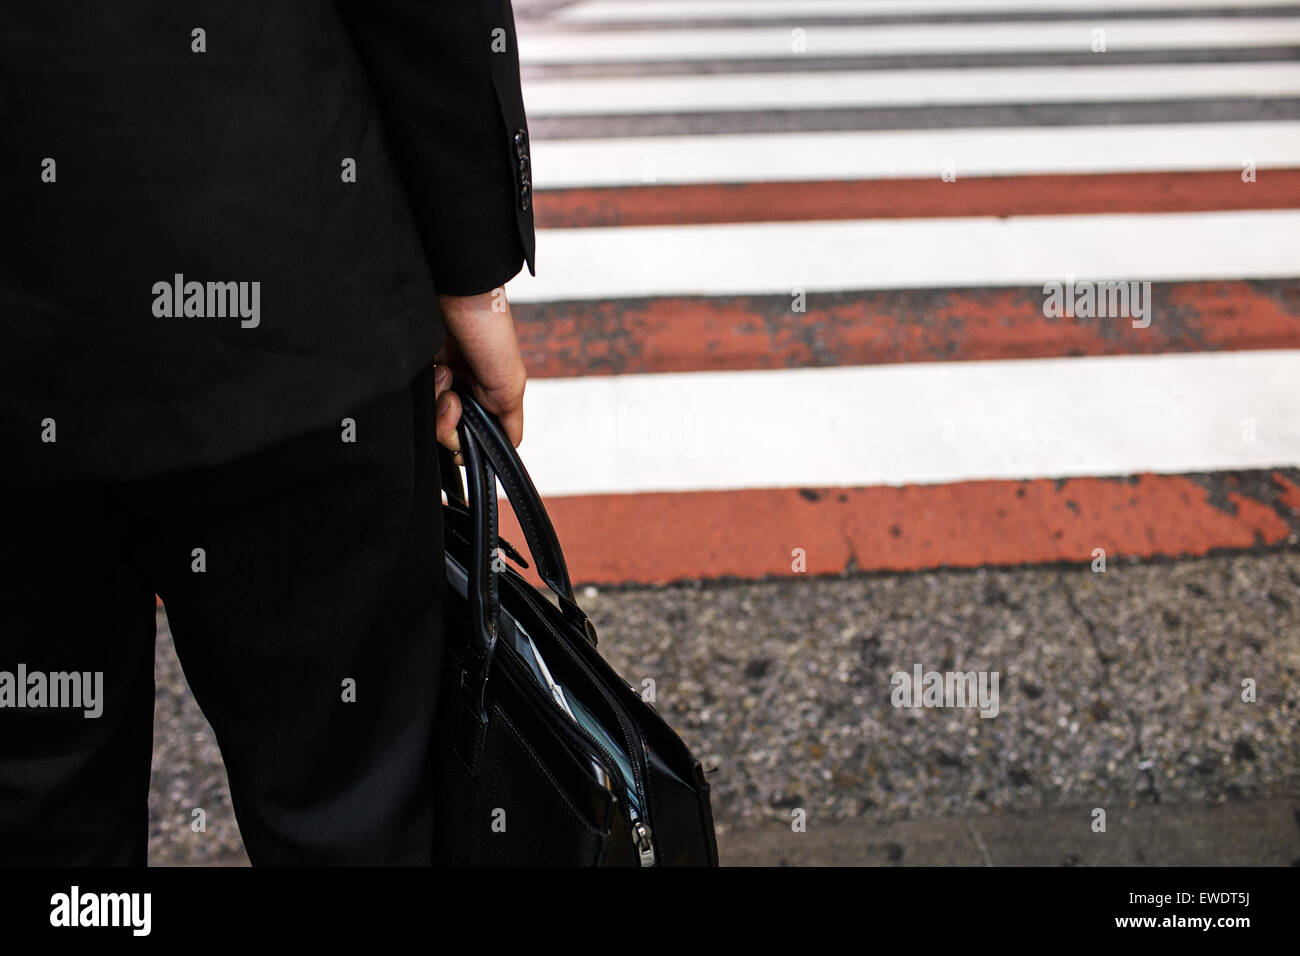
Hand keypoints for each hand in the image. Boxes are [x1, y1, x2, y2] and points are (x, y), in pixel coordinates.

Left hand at [433, 287, 526, 464]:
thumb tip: (508, 448)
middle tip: (452, 398)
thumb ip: (509, 420)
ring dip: (435, 401)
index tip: (465, 426)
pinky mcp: (417, 368)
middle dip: (448, 421)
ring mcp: (437, 378)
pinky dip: (421, 389)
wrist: (458, 293)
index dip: (465, 439)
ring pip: (427, 417)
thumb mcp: (512, 385)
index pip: (471, 436)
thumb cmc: (490, 332)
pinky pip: (412, 397)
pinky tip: (431, 369)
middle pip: (446, 430)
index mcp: (486, 395)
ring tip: (442, 373)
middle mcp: (461, 389)